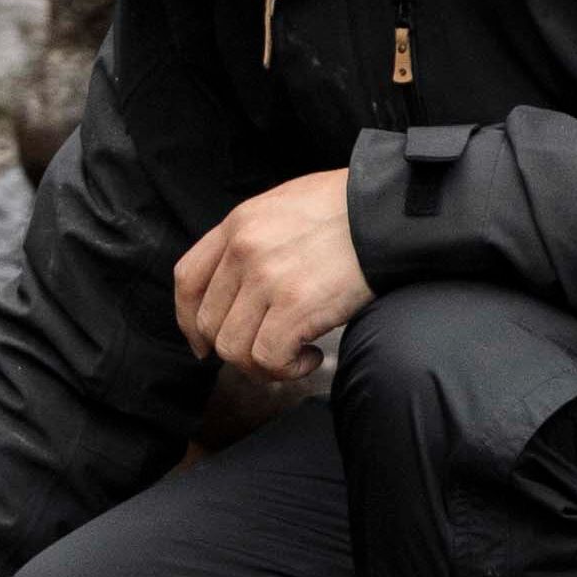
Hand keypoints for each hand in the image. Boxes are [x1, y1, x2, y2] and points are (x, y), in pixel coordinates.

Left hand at [172, 167, 372, 380]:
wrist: (389, 210)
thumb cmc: (348, 210)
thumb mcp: (285, 207)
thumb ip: (255, 239)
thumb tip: (241, 286)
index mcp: (238, 224)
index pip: (187, 280)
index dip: (189, 321)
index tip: (203, 342)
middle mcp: (243, 250)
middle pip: (208, 322)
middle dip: (234, 348)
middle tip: (268, 352)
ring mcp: (266, 278)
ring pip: (233, 347)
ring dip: (262, 364)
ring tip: (295, 354)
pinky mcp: (294, 306)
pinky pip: (267, 358)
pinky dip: (286, 369)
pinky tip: (311, 356)